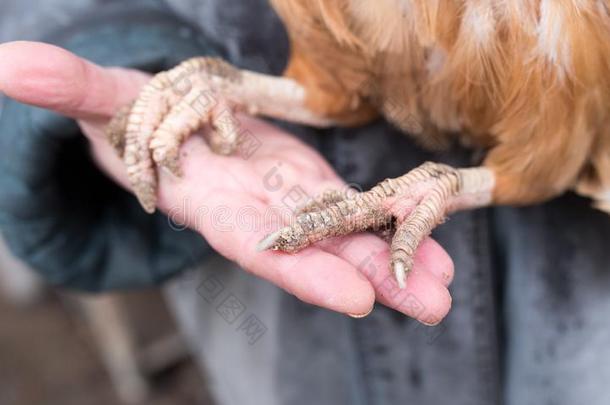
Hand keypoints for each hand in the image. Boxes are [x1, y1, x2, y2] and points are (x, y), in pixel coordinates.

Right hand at [0, 41, 452, 321]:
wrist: (171, 131)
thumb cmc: (139, 121)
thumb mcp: (106, 101)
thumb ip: (71, 89)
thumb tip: (5, 64)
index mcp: (213, 204)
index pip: (257, 245)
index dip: (301, 272)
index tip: (353, 300)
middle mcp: (258, 215)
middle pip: (316, 255)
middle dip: (369, 278)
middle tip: (429, 305)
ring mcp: (292, 205)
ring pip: (348, 240)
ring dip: (400, 264)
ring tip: (447, 290)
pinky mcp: (315, 189)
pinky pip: (360, 212)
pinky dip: (400, 229)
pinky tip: (442, 248)